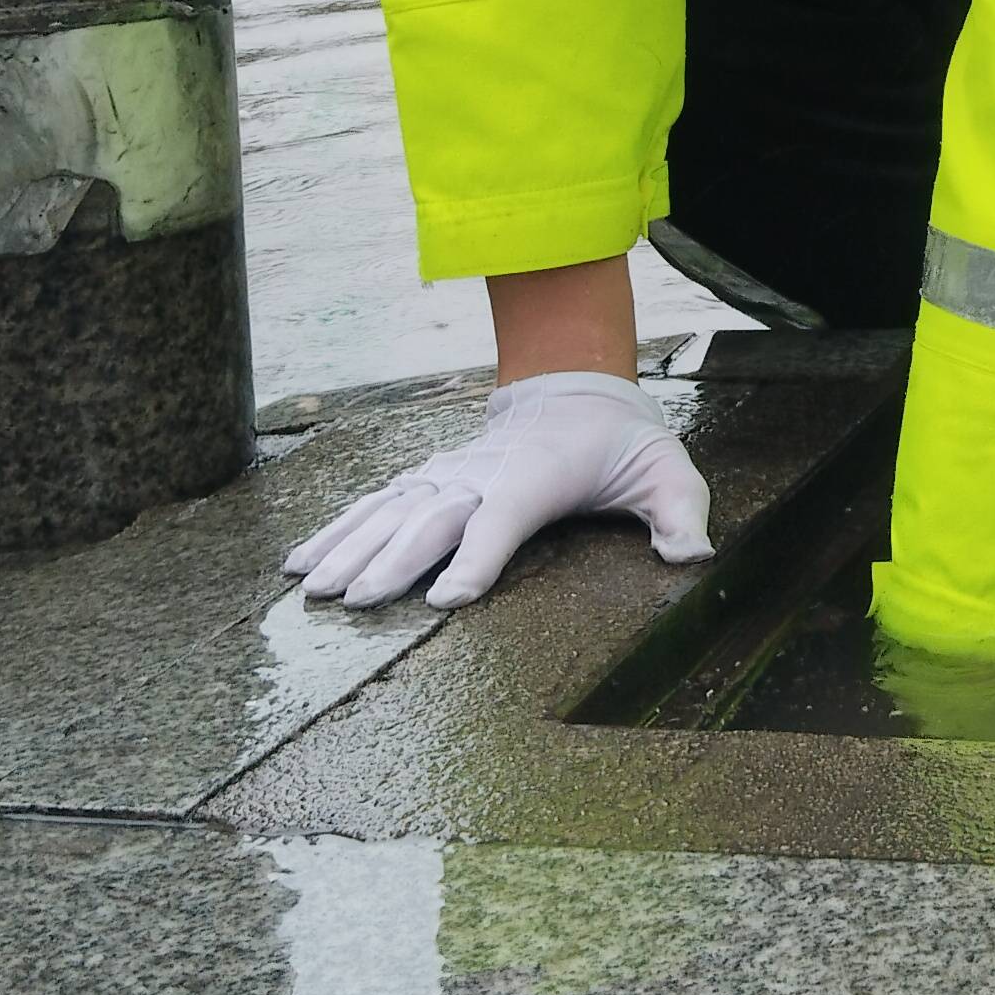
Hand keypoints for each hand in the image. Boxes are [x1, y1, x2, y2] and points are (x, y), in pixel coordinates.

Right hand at [282, 371, 711, 608]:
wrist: (575, 391)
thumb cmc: (622, 443)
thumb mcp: (666, 470)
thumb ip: (681, 510)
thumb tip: (694, 554)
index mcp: (535, 477)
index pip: (502, 517)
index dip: (477, 556)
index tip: (448, 597)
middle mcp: (481, 473)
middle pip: (430, 518)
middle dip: (391, 560)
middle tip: (353, 604)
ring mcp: (447, 473)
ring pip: (389, 510)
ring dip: (348, 548)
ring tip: (309, 589)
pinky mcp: (428, 478)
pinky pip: (374, 504)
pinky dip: (334, 530)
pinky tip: (300, 563)